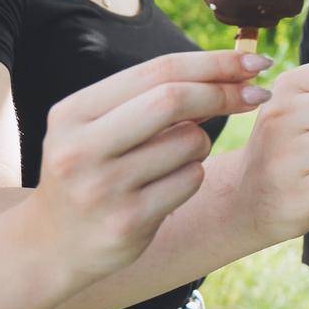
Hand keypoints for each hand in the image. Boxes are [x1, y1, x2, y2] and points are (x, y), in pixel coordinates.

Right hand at [28, 50, 271, 277]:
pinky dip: (193, 175)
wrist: (51, 246)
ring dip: (202, 143)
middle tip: (257, 94)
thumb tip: (233, 70)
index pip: (158, 69)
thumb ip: (156, 97)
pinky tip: (165, 188)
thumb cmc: (93, 171)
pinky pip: (190, 180)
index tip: (254, 61)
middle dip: (224, 92)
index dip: (214, 62)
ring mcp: (102, 188)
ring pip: (190, 141)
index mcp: (74, 112)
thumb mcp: (103, 127)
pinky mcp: (126, 222)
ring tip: (175, 158)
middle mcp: (81, 148)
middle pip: (173, 98)